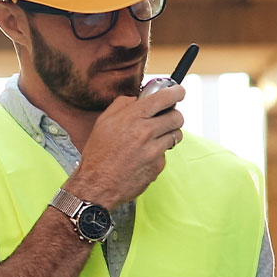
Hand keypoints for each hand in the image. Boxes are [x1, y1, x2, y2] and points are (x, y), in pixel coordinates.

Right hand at [67, 84, 184, 206]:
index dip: (176, 93)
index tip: (179, 92)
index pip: (163, 98)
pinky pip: (166, 154)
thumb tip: (138, 98)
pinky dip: (159, 153)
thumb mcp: (104, 122)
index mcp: (133, 117)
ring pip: (176, 135)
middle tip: (168, 118)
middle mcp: (146, 131)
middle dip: (174, 116)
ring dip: (170, 134)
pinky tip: (145, 156)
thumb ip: (122, 105)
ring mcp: (154, 150)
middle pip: (177, 117)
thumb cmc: (99, 154)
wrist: (97, 184)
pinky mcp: (158, 165)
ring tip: (155, 138)